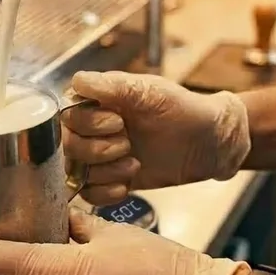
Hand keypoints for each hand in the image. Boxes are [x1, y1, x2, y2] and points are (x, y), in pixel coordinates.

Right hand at [62, 71, 250, 204]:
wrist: (208, 143)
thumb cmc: (183, 109)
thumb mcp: (150, 91)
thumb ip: (112, 86)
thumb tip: (78, 81)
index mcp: (97, 101)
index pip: (66, 115)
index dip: (88, 123)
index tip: (118, 121)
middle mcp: (93, 128)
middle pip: (67, 145)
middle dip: (98, 149)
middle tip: (128, 143)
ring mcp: (100, 155)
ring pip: (76, 170)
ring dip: (105, 171)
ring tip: (133, 163)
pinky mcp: (110, 179)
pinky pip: (89, 193)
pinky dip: (106, 192)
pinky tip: (127, 183)